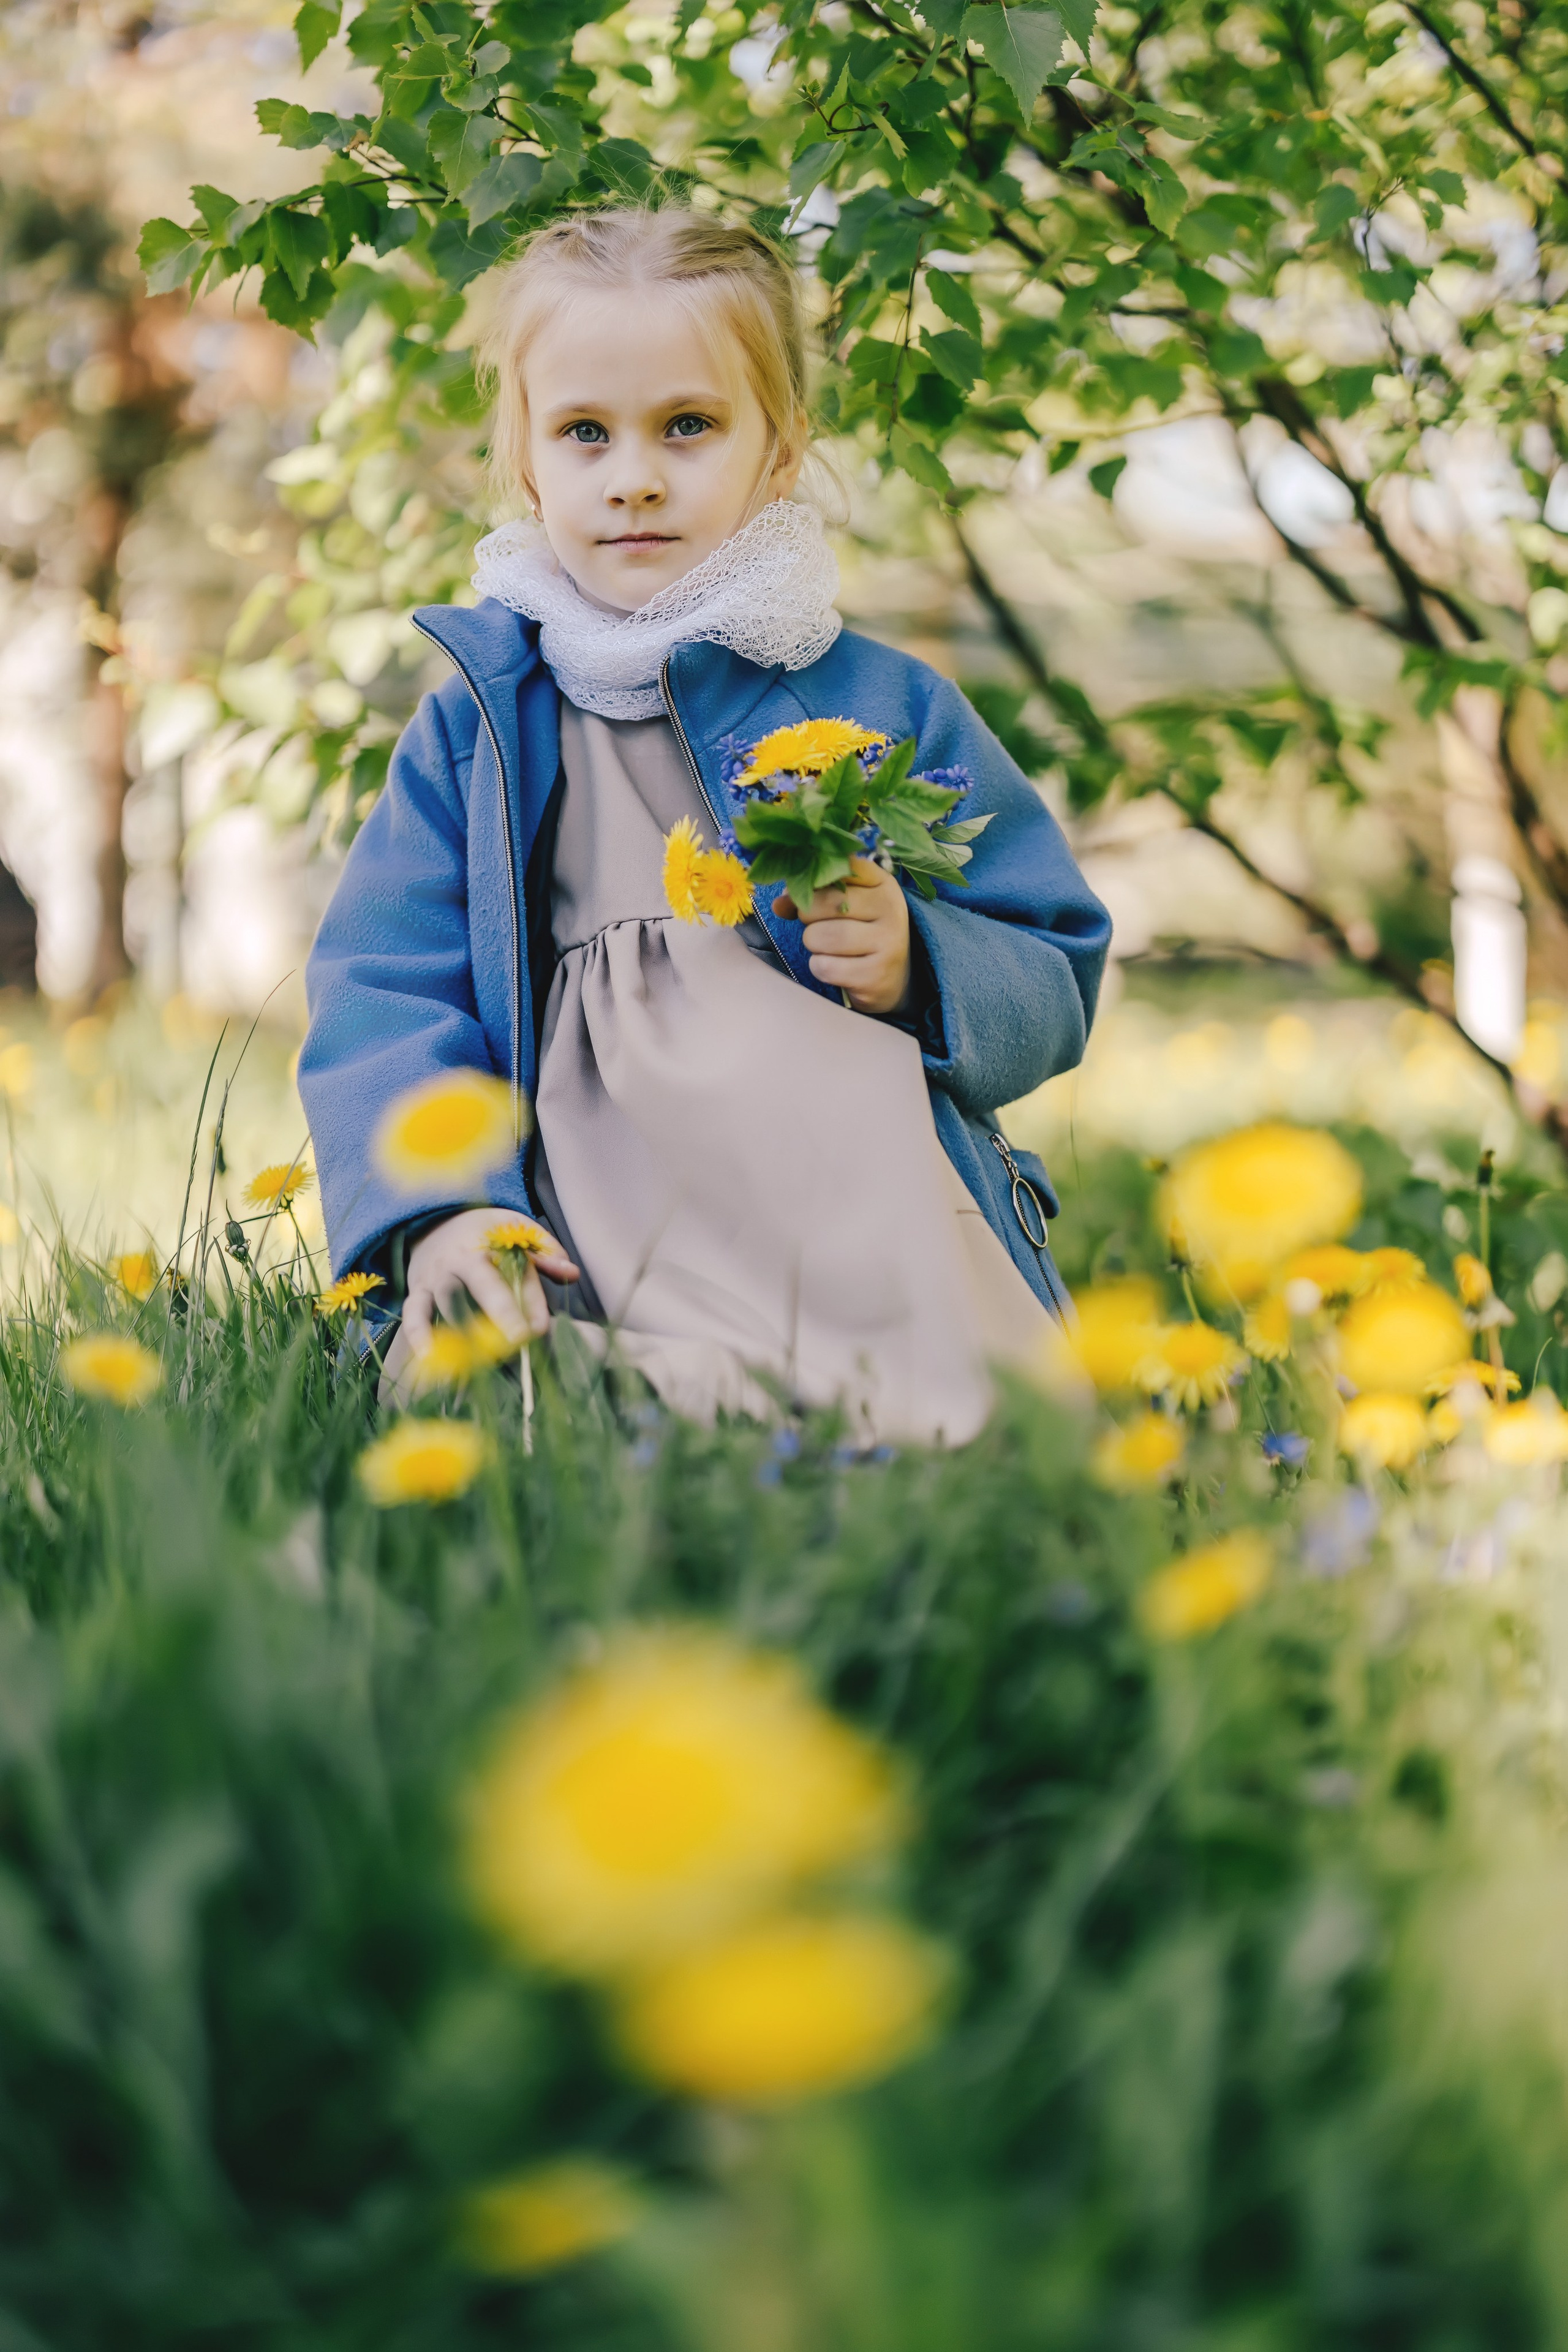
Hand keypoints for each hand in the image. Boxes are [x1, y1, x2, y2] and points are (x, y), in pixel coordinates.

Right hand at [378, 1205, 578, 1403]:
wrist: (439, 1222)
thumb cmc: (488, 1233)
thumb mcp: (520, 1231)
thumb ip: (547, 1252)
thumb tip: (572, 1273)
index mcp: (490, 1245)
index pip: (514, 1275)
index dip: (530, 1302)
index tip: (541, 1329)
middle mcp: (460, 1260)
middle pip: (481, 1287)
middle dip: (501, 1313)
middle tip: (518, 1341)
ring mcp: (436, 1276)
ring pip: (450, 1304)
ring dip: (467, 1334)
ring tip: (484, 1362)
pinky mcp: (418, 1292)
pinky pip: (414, 1313)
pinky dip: (419, 1334)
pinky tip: (428, 1357)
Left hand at [776, 856, 911, 1016]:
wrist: (893, 975)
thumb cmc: (862, 931)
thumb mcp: (848, 904)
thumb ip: (813, 893)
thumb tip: (779, 903)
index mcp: (883, 883)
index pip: (839, 869)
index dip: (813, 881)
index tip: (809, 892)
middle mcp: (890, 909)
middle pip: (825, 903)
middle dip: (808, 916)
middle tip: (817, 925)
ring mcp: (886, 943)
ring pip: (821, 936)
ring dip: (813, 944)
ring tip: (827, 947)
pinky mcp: (875, 975)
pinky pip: (825, 967)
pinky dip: (820, 968)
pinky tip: (834, 966)